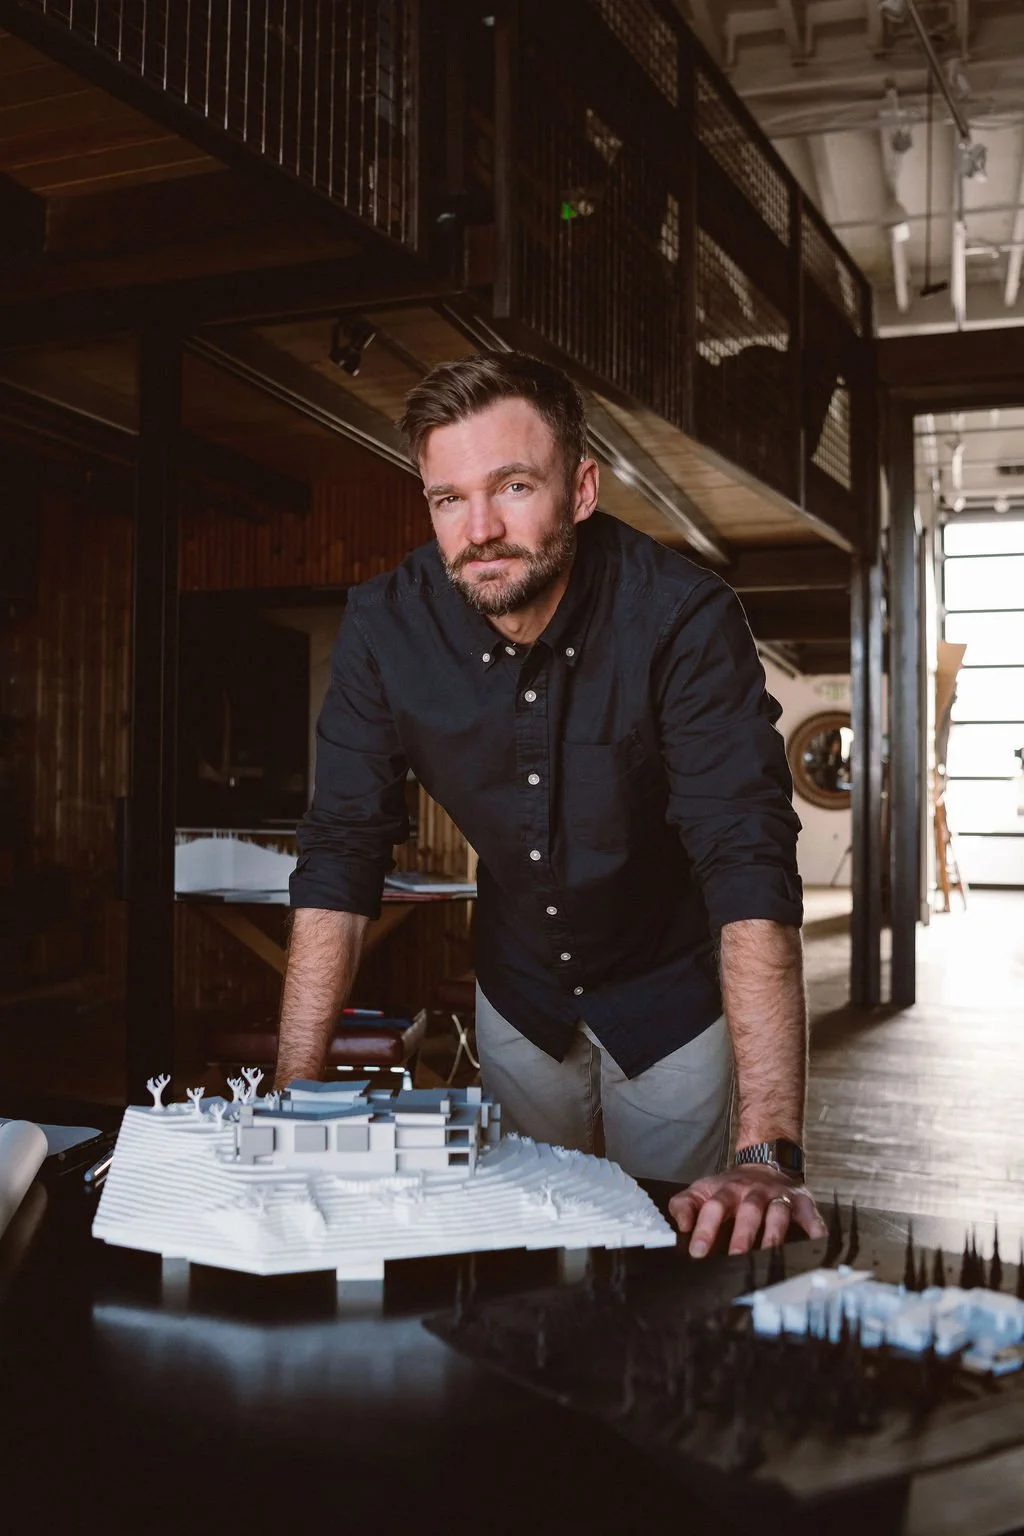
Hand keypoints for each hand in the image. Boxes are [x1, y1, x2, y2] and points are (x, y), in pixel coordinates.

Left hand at [668, 1165, 826, 1258]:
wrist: (765, 1161)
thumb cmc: (731, 1187)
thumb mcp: (703, 1190)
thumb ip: (684, 1205)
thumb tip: (681, 1225)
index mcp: (727, 1191)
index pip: (713, 1208)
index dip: (705, 1230)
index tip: (697, 1252)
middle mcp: (753, 1192)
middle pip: (748, 1211)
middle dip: (743, 1235)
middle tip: (735, 1258)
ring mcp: (779, 1196)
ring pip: (778, 1213)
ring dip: (774, 1234)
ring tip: (770, 1255)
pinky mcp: (801, 1201)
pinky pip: (810, 1215)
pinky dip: (815, 1228)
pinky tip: (817, 1242)